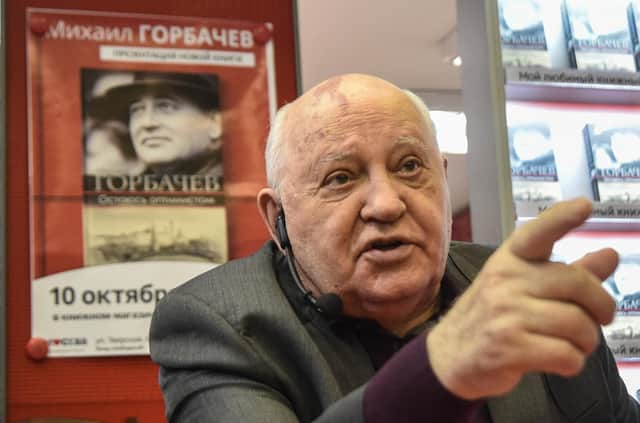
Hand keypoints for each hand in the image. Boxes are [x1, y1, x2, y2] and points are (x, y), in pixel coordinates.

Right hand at [427, 198, 617, 399]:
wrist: (450, 356)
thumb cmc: (492, 318)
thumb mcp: (521, 288)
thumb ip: (568, 273)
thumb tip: (610, 254)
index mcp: (509, 260)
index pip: (537, 233)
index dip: (562, 218)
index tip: (584, 205)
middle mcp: (505, 280)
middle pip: (579, 284)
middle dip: (601, 308)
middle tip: (598, 319)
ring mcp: (506, 313)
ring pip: (578, 325)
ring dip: (586, 342)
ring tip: (572, 344)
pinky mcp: (510, 348)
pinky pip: (567, 355)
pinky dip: (573, 363)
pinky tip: (559, 361)